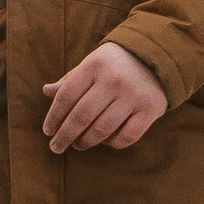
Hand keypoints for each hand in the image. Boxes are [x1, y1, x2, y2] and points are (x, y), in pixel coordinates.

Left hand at [42, 43, 165, 153]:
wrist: (157, 57)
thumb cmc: (114, 64)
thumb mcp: (92, 64)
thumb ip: (71, 80)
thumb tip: (46, 92)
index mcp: (94, 65)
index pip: (67, 95)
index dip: (54, 116)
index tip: (47, 131)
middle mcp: (113, 80)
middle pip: (82, 115)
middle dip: (65, 135)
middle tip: (56, 147)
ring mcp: (133, 95)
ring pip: (102, 129)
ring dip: (86, 141)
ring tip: (77, 145)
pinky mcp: (150, 109)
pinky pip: (126, 136)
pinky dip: (112, 143)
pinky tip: (104, 141)